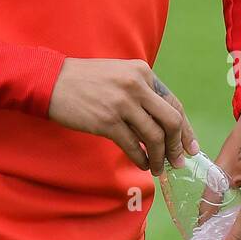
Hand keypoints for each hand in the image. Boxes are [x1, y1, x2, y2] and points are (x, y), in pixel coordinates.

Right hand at [48, 58, 197, 173]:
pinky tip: (142, 163)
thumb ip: (141, 91)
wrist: (50, 80)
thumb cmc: (84, 79)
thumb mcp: (118, 74)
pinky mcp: (107, 121)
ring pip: (154, 136)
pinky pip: (133, 146)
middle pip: (171, 121)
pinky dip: (141, 158)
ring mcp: (122, 103)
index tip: (190, 146)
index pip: (173, 103)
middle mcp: (136, 85)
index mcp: (142, 71)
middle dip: (178, 145)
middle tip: (177, 162)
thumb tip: (162, 122)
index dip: (185, 128)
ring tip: (157, 168)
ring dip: (159, 157)